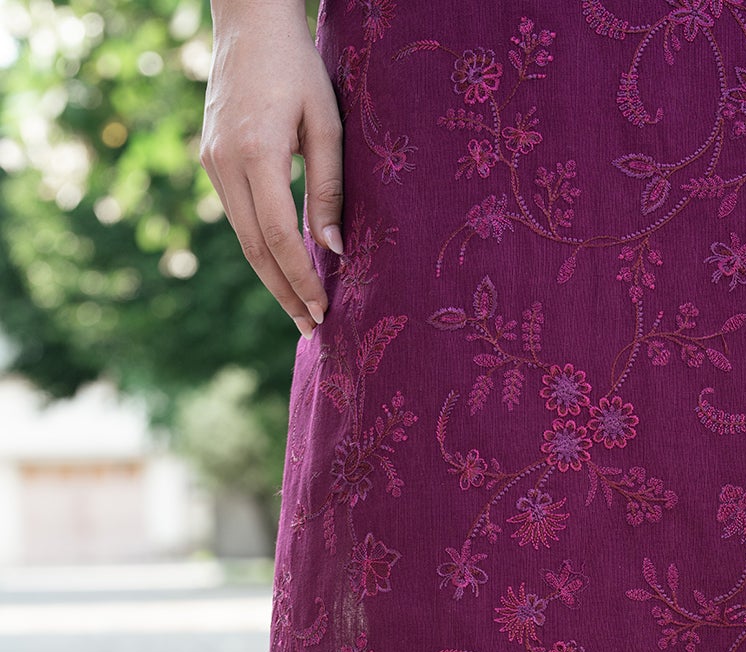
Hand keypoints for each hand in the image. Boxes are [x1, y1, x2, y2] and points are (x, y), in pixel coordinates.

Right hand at [200, 0, 343, 336]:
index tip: (323, 309)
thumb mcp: (325, 124)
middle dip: (285, 293)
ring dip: (273, 278)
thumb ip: (329, 188)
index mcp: (255, 153)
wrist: (249, 23)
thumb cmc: (297, 66)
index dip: (301, 279)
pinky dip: (262, 249)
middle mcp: (225, 163)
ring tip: (301, 311)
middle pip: (255, 249)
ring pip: (243, 238)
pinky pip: (239, 217)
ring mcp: (213, 163)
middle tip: (311, 329)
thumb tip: (335, 249)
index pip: (278, 236)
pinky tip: (285, 269)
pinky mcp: (212, 160)